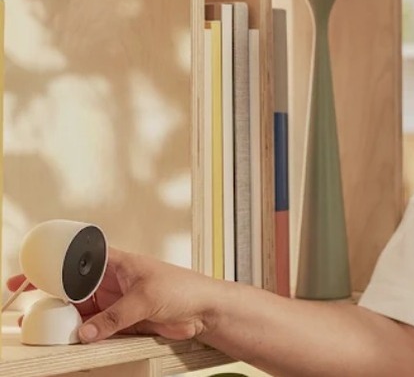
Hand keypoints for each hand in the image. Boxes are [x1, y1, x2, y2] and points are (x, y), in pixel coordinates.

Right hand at [7, 247, 217, 342]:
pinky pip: (94, 327)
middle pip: (73, 286)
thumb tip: (86, 331)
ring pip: (80, 309)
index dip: (53, 263)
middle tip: (24, 303)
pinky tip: (68, 338)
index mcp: (117, 262)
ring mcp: (115, 302)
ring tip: (39, 325)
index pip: (79, 259)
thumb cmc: (184, 288)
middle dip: (48, 293)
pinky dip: (81, 333)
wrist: (205, 309)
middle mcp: (112, 281)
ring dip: (62, 317)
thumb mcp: (146, 298)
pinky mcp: (121, 321)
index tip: (30, 272)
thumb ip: (115, 316)